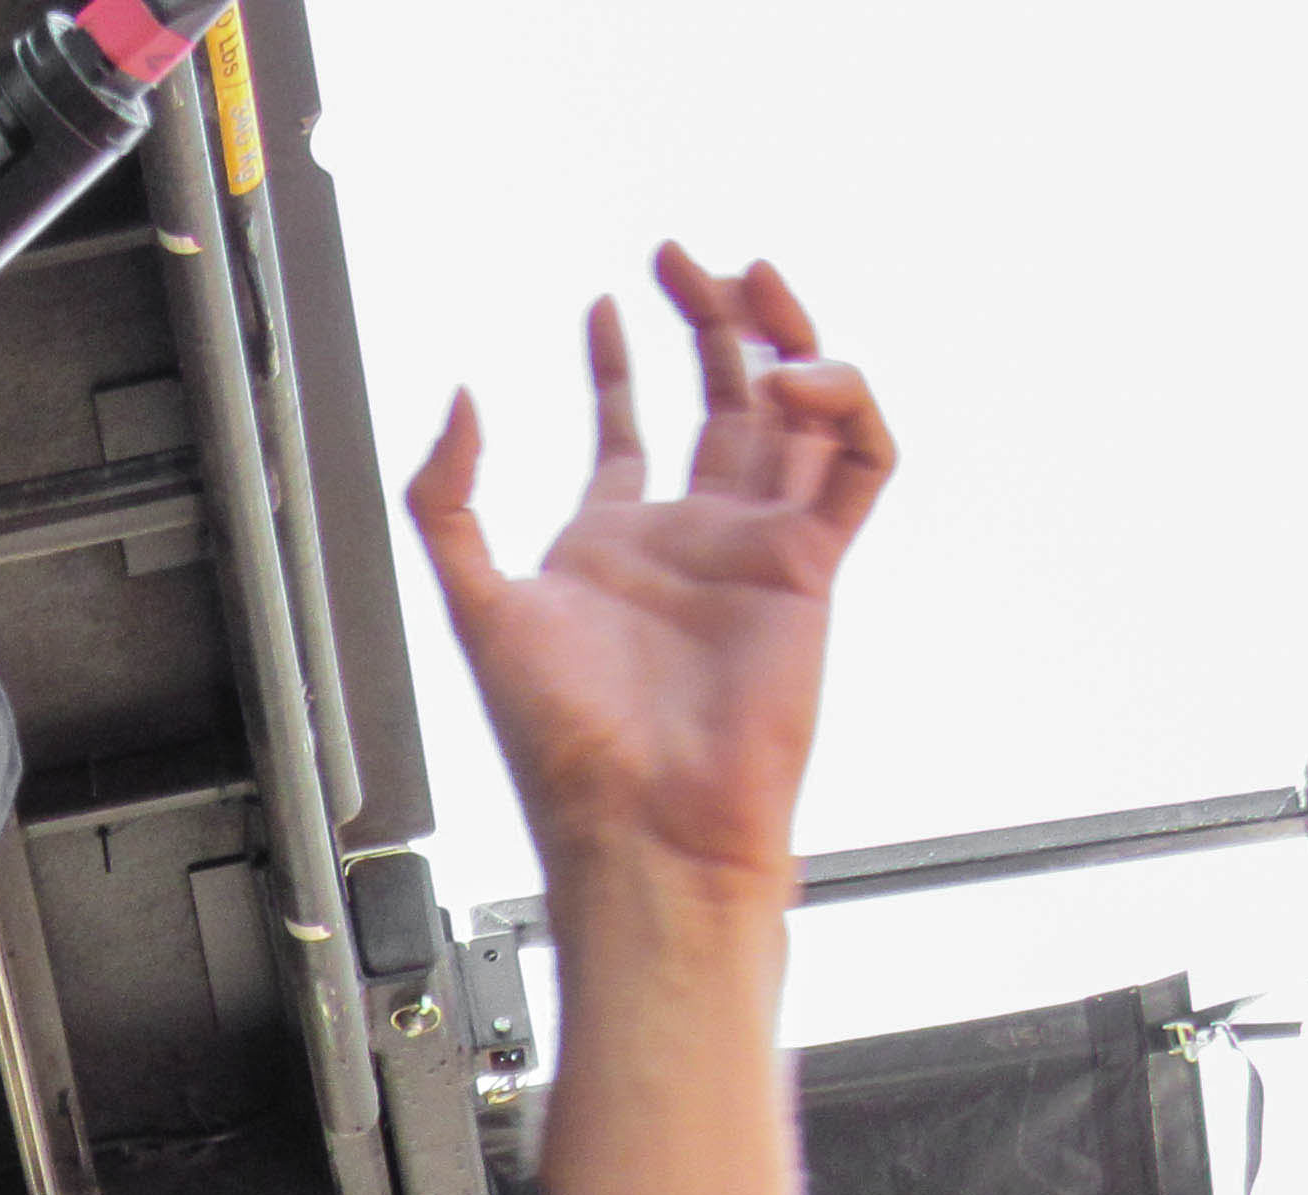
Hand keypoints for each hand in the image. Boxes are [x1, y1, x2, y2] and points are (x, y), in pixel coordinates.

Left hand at [403, 246, 894, 913]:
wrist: (641, 820)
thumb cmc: (559, 743)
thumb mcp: (476, 604)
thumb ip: (450, 502)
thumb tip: (457, 400)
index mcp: (609, 545)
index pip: (625, 429)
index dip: (618, 362)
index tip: (606, 300)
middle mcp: (688, 539)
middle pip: (718, 399)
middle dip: (710, 319)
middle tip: (690, 261)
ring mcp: (754, 548)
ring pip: (796, 415)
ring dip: (786, 338)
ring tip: (755, 284)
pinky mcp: (812, 567)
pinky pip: (857, 464)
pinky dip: (845, 406)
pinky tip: (798, 377)